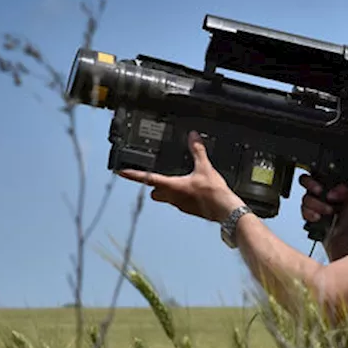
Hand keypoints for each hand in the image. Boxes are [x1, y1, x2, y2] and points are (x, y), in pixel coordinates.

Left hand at [116, 131, 244, 221]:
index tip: (122, 172)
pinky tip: (189, 190)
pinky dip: (179, 195)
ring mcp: (181, 205)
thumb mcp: (205, 167)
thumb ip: (197, 151)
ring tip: (174, 181)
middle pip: (154, 192)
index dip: (133, 175)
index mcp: (173, 186)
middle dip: (152, 185)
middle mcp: (173, 198)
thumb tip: (193, 136)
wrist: (226, 210)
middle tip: (152, 177)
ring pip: (166, 198)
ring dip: (166, 191)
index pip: (147, 179)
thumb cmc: (213, 193)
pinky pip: (178, 202)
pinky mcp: (189, 209)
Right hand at [298, 173, 347, 236]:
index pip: (319, 171)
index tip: (327, 182)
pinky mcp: (307, 213)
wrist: (342, 236)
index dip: (320, 173)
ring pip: (305, 197)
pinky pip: (303, 210)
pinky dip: (311, 214)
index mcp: (330, 183)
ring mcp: (312, 202)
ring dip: (318, 205)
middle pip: (304, 180)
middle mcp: (319, 191)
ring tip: (329, 211)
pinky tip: (319, 217)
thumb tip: (336, 189)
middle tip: (320, 191)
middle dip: (311, 184)